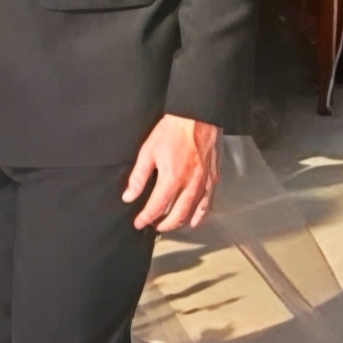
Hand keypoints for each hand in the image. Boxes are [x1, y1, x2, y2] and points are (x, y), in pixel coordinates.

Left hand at [123, 114, 219, 231]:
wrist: (198, 116)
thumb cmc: (171, 131)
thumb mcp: (148, 151)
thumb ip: (139, 177)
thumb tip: (128, 197)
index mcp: (171, 179)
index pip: (156, 208)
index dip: (145, 218)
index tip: (138, 223)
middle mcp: (189, 186)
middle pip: (176, 216)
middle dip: (163, 225)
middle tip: (153, 226)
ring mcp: (203, 184)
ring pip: (192, 212)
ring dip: (180, 222)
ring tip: (169, 225)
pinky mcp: (213, 178)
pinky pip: (208, 203)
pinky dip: (200, 215)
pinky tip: (194, 222)